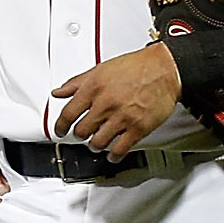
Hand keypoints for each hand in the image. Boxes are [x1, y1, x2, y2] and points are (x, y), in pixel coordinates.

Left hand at [51, 43, 180, 159]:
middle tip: (82, 134)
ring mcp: (122, 117)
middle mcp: (106, 104)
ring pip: (97, 142)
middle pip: (81, 131)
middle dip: (80, 135)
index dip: (60, 126)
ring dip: (94, 145)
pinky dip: (113, 155)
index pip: (68, 114)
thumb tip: (58, 92)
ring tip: (96, 143)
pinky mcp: (138, 128)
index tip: (60, 131)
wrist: (165, 69)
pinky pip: (120, 149)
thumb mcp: (100, 69)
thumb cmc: (136, 67)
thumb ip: (76, 83)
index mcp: (94, 88)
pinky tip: (112, 154)